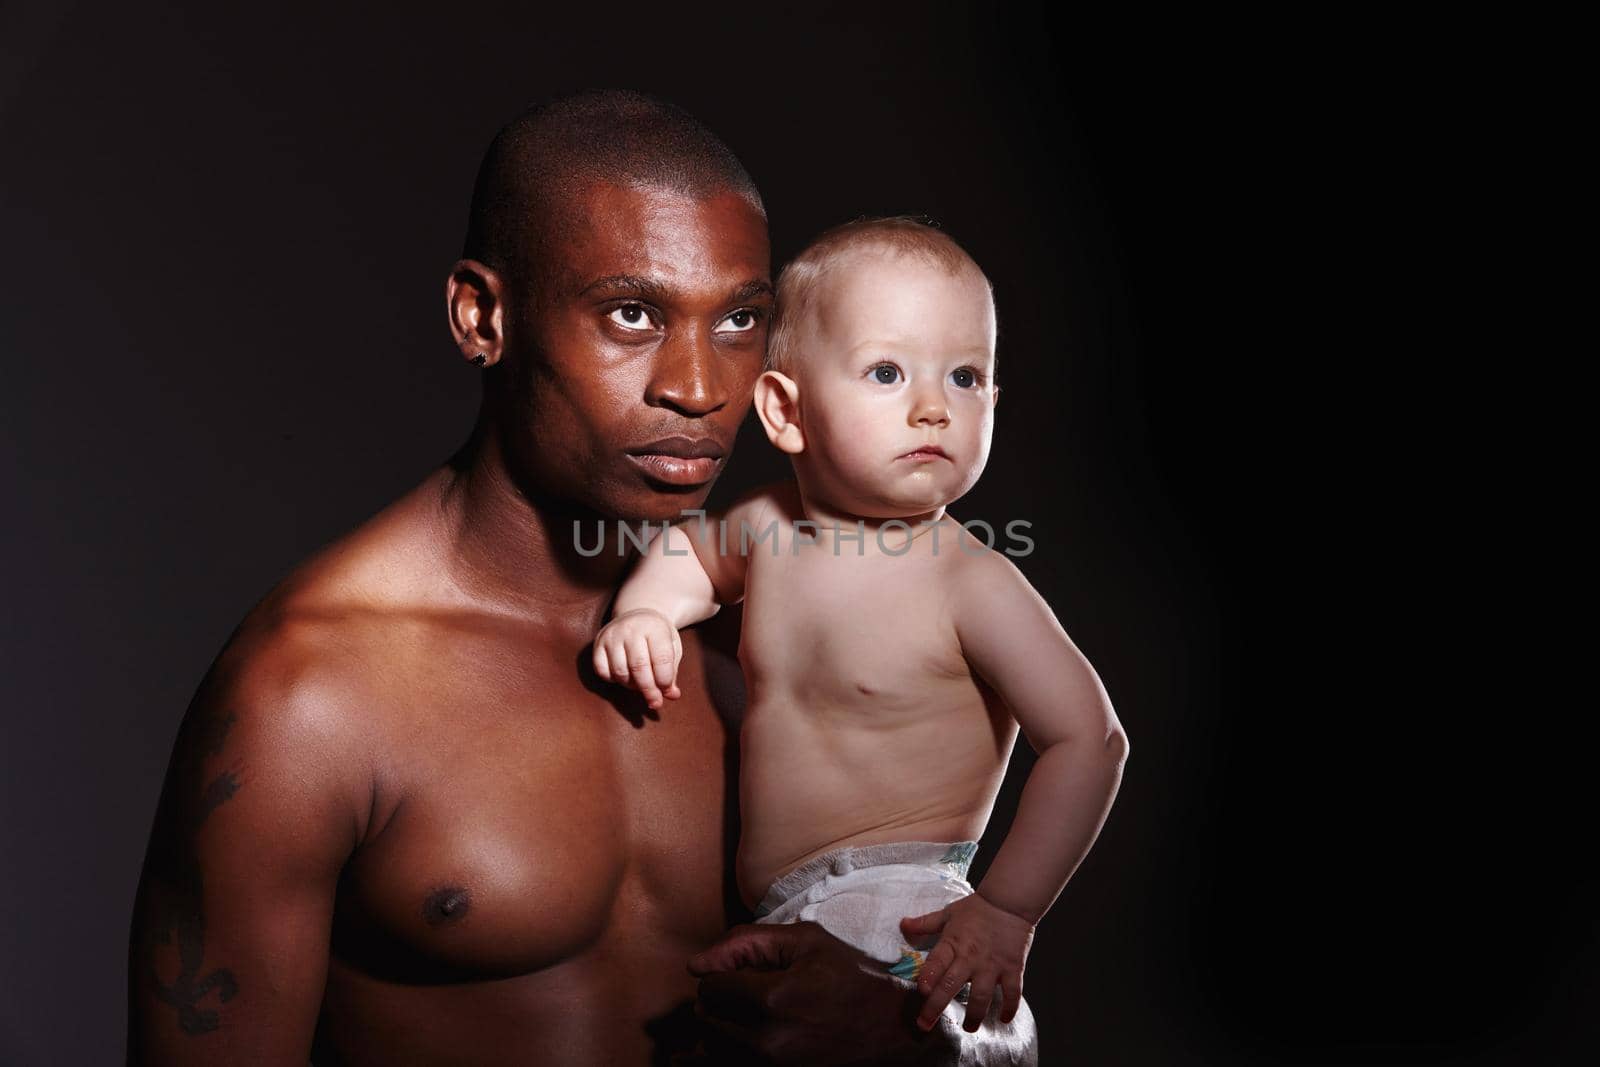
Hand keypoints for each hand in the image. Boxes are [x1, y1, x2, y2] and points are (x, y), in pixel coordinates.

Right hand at [592, 608, 682, 708]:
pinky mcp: (598, 644)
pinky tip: (625, 676)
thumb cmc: (658, 636)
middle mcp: (631, 629)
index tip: (667, 691)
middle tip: (655, 702)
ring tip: (641, 684)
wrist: (638, 614)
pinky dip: (614, 680)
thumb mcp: (672, 648)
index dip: (665, 680)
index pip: (661, 659)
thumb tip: (673, 696)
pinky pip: (602, 671)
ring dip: (632, 686)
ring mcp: (612, 635)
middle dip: (649, 690)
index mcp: (654, 627)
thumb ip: (672, 672)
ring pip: (620, 672)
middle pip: (639, 667)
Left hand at [686, 921, 964, 1065]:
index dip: (722, 973)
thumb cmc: (850, 977)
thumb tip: (694, 965)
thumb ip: (745, 942)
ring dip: (721, 1027)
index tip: (745, 971)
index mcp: (772, 999)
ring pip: (713, 1047)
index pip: (711, 986)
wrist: (890, 1028)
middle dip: (719, 1001)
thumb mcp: (805, 942)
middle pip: (707, 1018)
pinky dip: (727, 1051)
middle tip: (747, 992)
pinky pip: (730, 1065)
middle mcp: (766, 1040)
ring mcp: (772, 1066)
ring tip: (748, 1014)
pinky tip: (733, 1042)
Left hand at [899, 890, 1034, 1032]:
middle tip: (925, 1025)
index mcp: (953, 942)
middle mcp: (971, 957)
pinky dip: (1010, 1008)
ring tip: (969, 1028)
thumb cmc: (977, 908)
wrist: (1010, 902)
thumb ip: (925, 923)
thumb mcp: (948, 913)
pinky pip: (1012, 992)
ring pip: (982, 996)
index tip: (922, 991)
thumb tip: (902, 925)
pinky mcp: (1013, 968)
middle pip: (951, 985)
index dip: (929, 976)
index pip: (937, 962)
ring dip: (974, 1015)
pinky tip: (1004, 1020)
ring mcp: (992, 965)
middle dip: (936, 1007)